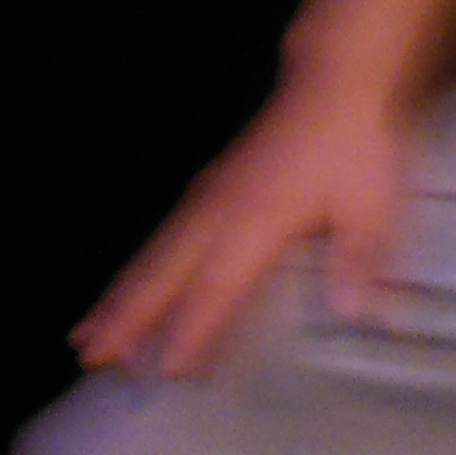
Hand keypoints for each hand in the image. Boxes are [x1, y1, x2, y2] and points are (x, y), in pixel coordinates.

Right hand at [75, 81, 421, 377]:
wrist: (333, 82)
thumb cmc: (356, 144)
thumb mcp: (373, 200)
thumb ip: (357, 259)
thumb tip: (349, 315)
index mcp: (254, 222)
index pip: (214, 288)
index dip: (190, 331)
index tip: (166, 373)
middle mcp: (215, 215)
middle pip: (160, 277)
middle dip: (124, 321)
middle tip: (90, 359)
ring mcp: (202, 201)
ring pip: (149, 260)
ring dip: (114, 302)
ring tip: (82, 338)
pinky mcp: (202, 192)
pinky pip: (156, 242)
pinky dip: (130, 274)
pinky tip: (118, 292)